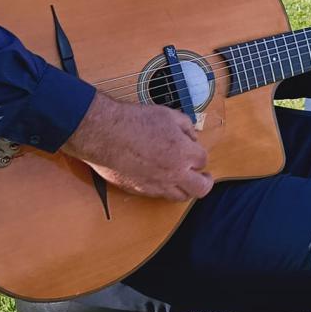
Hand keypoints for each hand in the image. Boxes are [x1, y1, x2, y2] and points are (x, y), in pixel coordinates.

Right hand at [61, 91, 211, 201]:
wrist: (105, 134)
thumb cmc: (134, 121)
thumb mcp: (167, 114)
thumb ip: (186, 126)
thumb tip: (192, 137)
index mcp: (184, 153)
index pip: (203, 160)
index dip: (199, 154)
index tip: (194, 150)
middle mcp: (174, 173)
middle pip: (201, 188)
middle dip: (205, 182)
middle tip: (204, 177)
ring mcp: (157, 185)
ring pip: (181, 197)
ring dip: (186, 189)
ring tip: (184, 181)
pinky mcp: (140, 190)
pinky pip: (160, 196)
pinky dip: (165, 190)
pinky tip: (162, 180)